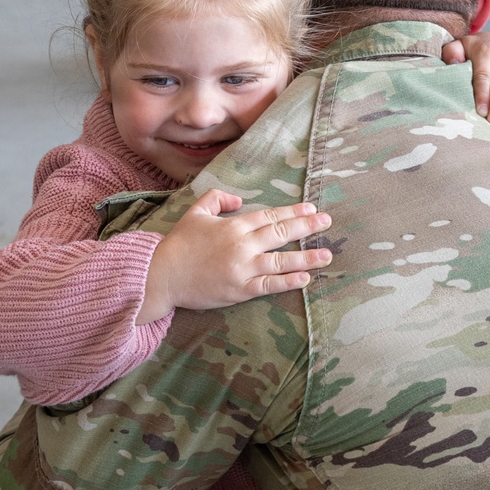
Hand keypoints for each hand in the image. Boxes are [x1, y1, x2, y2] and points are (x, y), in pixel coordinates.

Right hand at [138, 190, 331, 323]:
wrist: (162, 276)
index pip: (270, 216)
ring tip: (327, 254)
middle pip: (281, 233)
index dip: (293, 211)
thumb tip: (240, 201)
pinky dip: (289, 282)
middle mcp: (242, 245)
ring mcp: (242, 269)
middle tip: (327, 221)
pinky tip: (306, 278)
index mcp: (233, 225)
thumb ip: (217, 199)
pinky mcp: (240, 290)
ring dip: (307, 257)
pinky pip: (269, 285)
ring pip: (281, 260)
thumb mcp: (195, 212)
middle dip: (307, 226)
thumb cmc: (178, 244)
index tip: (311, 208)